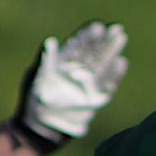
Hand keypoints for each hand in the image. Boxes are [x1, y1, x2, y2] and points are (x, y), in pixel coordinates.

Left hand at [12, 21, 126, 147]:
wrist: (40, 129)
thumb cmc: (33, 101)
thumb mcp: (36, 78)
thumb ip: (45, 60)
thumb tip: (50, 40)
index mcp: (63, 62)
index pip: (78, 45)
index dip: (88, 35)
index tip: (98, 26)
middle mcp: (77, 70)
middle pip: (94, 52)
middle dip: (104, 40)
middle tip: (116, 28)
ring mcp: (87, 84)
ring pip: (103, 64)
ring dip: (112, 51)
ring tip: (121, 37)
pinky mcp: (95, 99)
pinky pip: (107, 84)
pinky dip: (114, 74)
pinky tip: (121, 62)